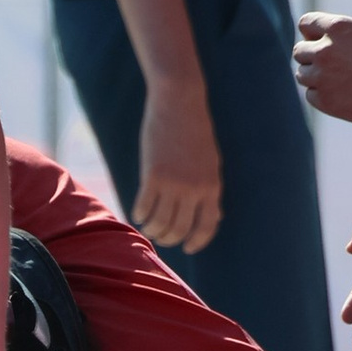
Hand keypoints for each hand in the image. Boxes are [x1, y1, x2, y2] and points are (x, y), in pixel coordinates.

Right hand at [133, 67, 221, 254]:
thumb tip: (214, 215)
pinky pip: (143, 206)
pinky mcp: (152, 175)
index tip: (187, 247)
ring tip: (147, 226)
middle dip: (169, 238)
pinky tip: (137, 213)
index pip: (207, 225)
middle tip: (161, 237)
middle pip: (180, 229)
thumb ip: (210, 189)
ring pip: (160, 222)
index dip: (197, 241)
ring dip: (152, 229)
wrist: (180, 103)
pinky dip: (139, 214)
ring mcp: (173, 183)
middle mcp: (194, 189)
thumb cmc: (194, 131)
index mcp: (212, 186)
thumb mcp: (210, 162)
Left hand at [294, 8, 351, 124]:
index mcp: (338, 27)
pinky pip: (311, 95)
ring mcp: (322, 77)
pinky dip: (322, 95)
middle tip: (332, 63)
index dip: (312, 32)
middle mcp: (324, 50)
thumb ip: (351, 27)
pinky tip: (342, 93)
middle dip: (312, 55)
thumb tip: (335, 30)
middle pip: (299, 51)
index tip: (321, 40)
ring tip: (339, 79)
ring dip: (315, 76)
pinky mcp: (325, 101)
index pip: (305, 23)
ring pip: (302, 74)